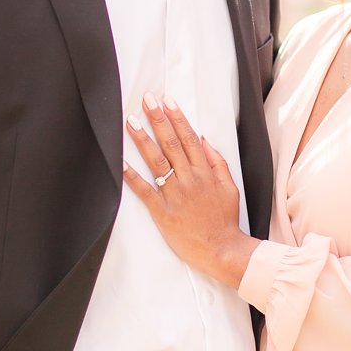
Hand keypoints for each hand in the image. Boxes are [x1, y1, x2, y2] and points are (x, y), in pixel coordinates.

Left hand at [121, 93, 255, 288]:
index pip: (189, 138)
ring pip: (157, 161)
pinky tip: (120, 161)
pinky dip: (131, 176)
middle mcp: (189, 179)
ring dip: (143, 139)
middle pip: (171, 143)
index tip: (167, 101)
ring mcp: (175, 194)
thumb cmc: (225, 220)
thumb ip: (218, 162)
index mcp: (205, 172)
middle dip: (158, 119)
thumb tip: (205, 139)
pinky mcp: (162, 211)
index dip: (177, 118)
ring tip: (131, 121)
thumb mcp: (230, 187)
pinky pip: (144, 190)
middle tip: (146, 99)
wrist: (222, 250)